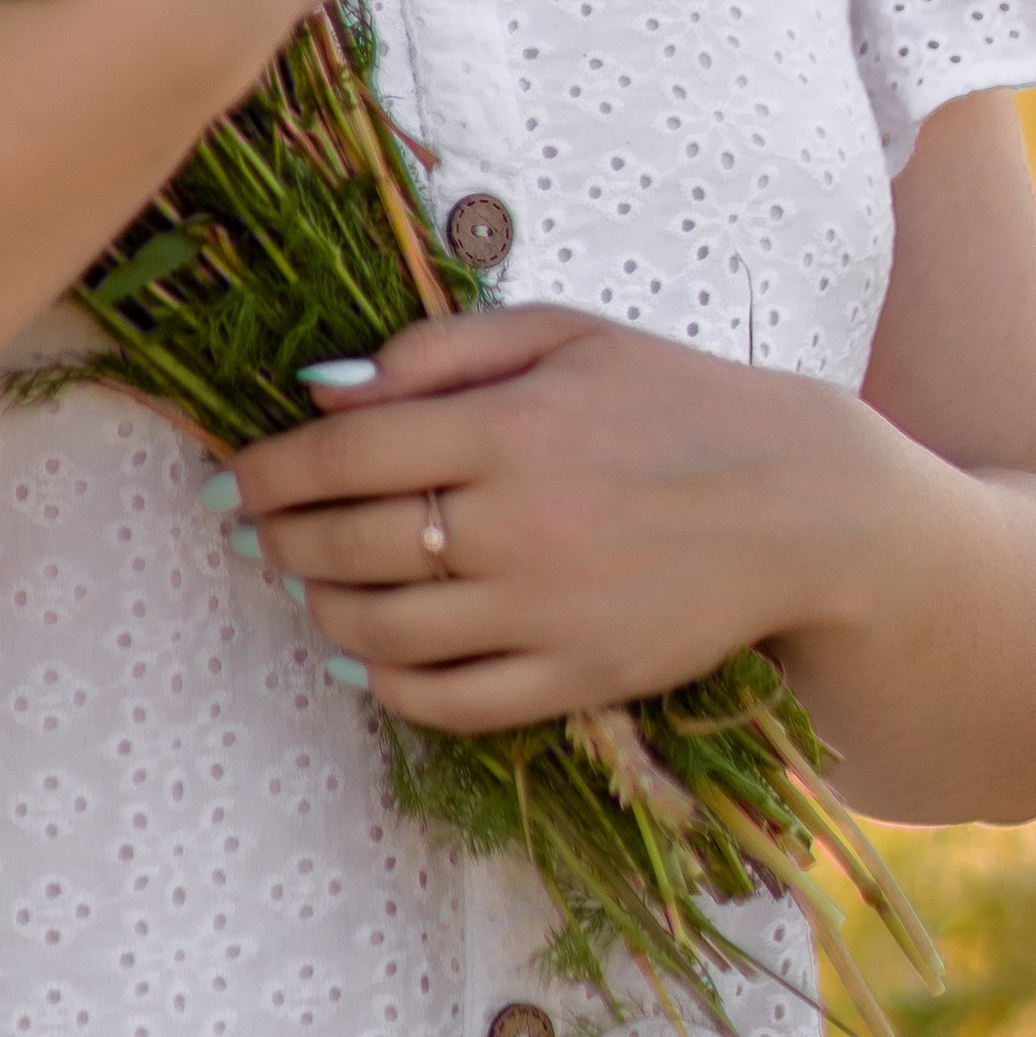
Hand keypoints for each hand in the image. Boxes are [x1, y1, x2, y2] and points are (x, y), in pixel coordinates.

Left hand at [228, 308, 874, 734]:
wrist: (804, 502)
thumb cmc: (672, 399)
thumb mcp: (563, 335)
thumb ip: (442, 351)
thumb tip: (324, 389)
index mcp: (511, 427)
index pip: (346, 453)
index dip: (269, 470)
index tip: (232, 475)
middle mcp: (520, 525)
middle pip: (350, 545)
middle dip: (279, 538)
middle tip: (252, 530)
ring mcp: (549, 613)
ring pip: (385, 630)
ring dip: (318, 607)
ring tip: (301, 583)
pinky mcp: (580, 681)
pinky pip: (451, 701)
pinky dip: (386, 683)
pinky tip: (361, 654)